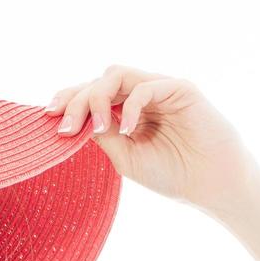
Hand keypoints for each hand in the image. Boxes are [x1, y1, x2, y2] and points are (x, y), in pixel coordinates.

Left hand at [44, 64, 259, 213]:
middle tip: (63, 127)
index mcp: (125, 111)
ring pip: (118, 74)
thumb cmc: (172, 174)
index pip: (91, 95)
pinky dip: (130, 105)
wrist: (211, 186)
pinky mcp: (181, 89)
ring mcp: (160, 89)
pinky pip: (146, 86)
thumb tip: (75, 120)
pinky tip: (125, 129)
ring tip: (95, 126)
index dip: (68, 101)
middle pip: (98, 81)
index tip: (48, 118)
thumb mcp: (125, 158)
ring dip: (98, 97)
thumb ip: (102, 136)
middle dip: (76, 101)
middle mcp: (140, 96)